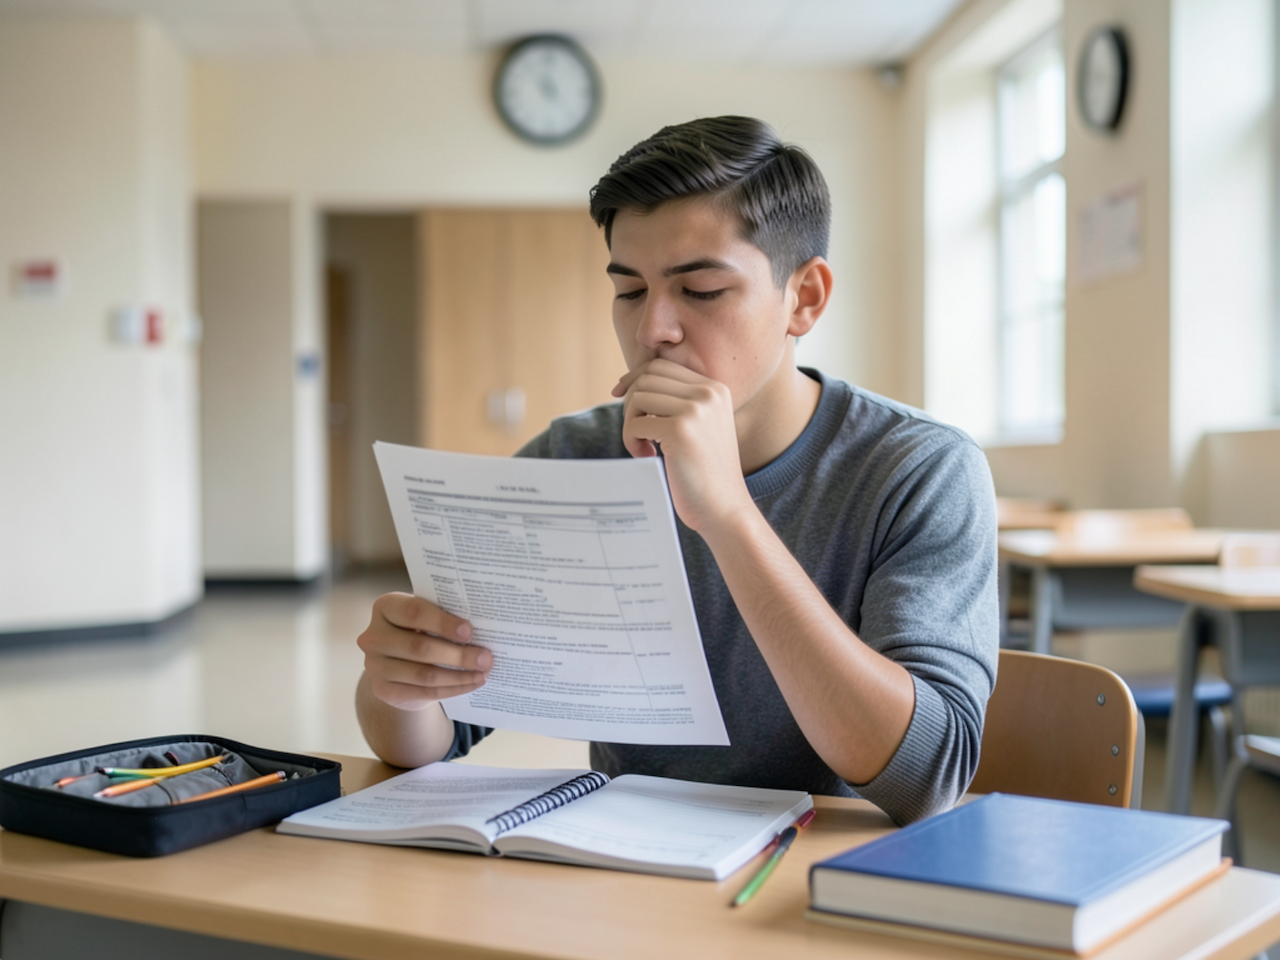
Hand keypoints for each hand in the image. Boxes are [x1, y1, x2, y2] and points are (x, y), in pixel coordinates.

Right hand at [357, 593, 491, 710]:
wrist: (398, 662)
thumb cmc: (419, 630)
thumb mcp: (426, 617)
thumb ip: (445, 617)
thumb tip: (483, 628)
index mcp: (385, 607)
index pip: (413, 612)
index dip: (442, 623)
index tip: (469, 632)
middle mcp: (373, 636)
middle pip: (420, 647)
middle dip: (458, 654)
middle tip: (486, 658)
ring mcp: (375, 666)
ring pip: (424, 674)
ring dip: (459, 675)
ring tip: (483, 672)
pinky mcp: (384, 690)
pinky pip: (424, 692)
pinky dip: (453, 688)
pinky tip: (472, 683)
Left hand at [611, 359, 752, 532]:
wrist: (725, 508)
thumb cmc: (705, 473)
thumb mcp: (700, 426)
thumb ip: (677, 402)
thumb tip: (629, 384)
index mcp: (716, 388)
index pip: (661, 366)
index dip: (635, 379)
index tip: (620, 398)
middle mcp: (709, 393)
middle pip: (647, 377)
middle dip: (631, 403)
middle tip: (638, 432)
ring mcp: (696, 410)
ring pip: (638, 397)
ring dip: (630, 423)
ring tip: (644, 446)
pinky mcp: (680, 431)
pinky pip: (635, 424)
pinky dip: (631, 441)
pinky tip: (646, 456)